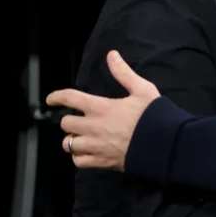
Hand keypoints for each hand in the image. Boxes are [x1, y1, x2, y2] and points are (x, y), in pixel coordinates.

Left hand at [45, 50, 160, 169]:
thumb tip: (111, 55)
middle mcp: (93, 127)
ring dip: (72, 140)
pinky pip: (79, 161)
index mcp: (101, 107)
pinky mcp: (102, 161)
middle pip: (65, 124)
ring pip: (68, 144)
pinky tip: (86, 152)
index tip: (51, 99)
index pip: (70, 98)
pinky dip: (79, 157)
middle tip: (77, 121)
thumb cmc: (154, 116)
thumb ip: (124, 73)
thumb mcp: (142, 89)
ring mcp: (96, 146)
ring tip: (80, 138)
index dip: (57, 97)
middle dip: (69, 121)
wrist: (164, 144)